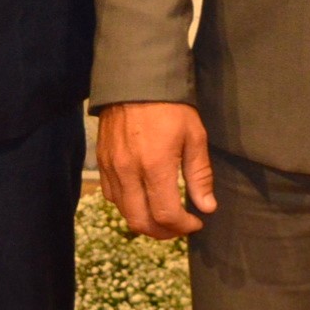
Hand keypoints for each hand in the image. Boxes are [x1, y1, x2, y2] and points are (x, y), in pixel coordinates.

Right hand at [97, 102, 216, 238]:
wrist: (135, 78)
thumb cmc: (170, 105)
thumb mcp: (194, 136)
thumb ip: (199, 174)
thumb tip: (207, 207)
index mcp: (155, 166)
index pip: (165, 215)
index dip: (183, 226)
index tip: (196, 222)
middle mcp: (128, 171)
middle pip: (140, 221)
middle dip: (163, 232)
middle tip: (179, 227)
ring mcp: (111, 167)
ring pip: (123, 212)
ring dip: (144, 221)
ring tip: (163, 215)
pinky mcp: (102, 161)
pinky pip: (110, 195)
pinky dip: (127, 205)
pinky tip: (142, 198)